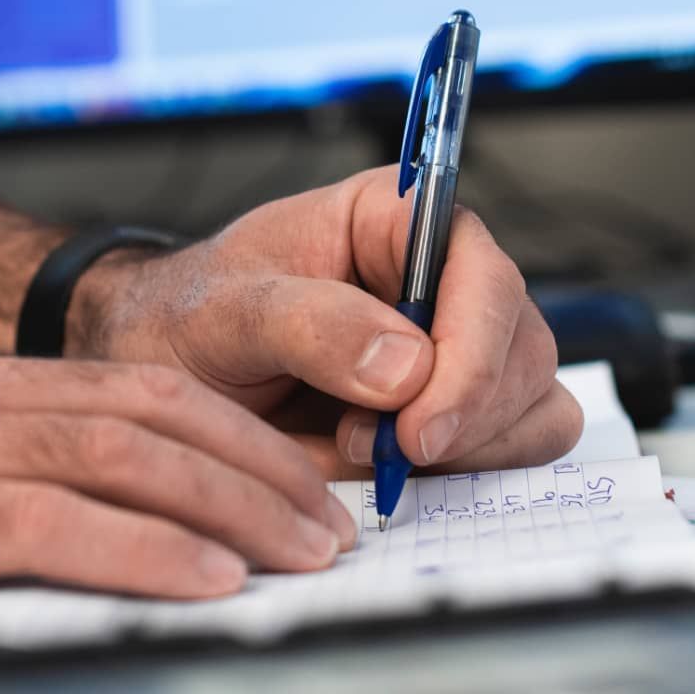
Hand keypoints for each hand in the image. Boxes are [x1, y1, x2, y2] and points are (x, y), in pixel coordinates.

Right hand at [0, 334, 355, 633]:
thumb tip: (31, 503)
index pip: (116, 386)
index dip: (219, 429)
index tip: (285, 475)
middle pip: (139, 409)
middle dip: (253, 463)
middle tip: (330, 515)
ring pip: (112, 454)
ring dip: (225, 504)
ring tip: (303, 551)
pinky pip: (38, 521)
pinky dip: (136, 547)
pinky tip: (203, 578)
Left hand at [78, 166, 581, 477]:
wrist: (161, 368)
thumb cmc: (190, 316)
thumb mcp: (224, 311)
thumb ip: (308, 325)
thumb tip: (407, 365)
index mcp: (394, 220)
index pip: (480, 270)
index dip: (472, 348)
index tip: (419, 424)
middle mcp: (442, 278)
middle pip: (523, 345)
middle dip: (463, 412)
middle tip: (373, 448)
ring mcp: (458, 348)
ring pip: (533, 402)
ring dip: (465, 447)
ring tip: (359, 447)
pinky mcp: (457, 410)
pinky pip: (512, 447)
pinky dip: (468, 473)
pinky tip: (387, 467)